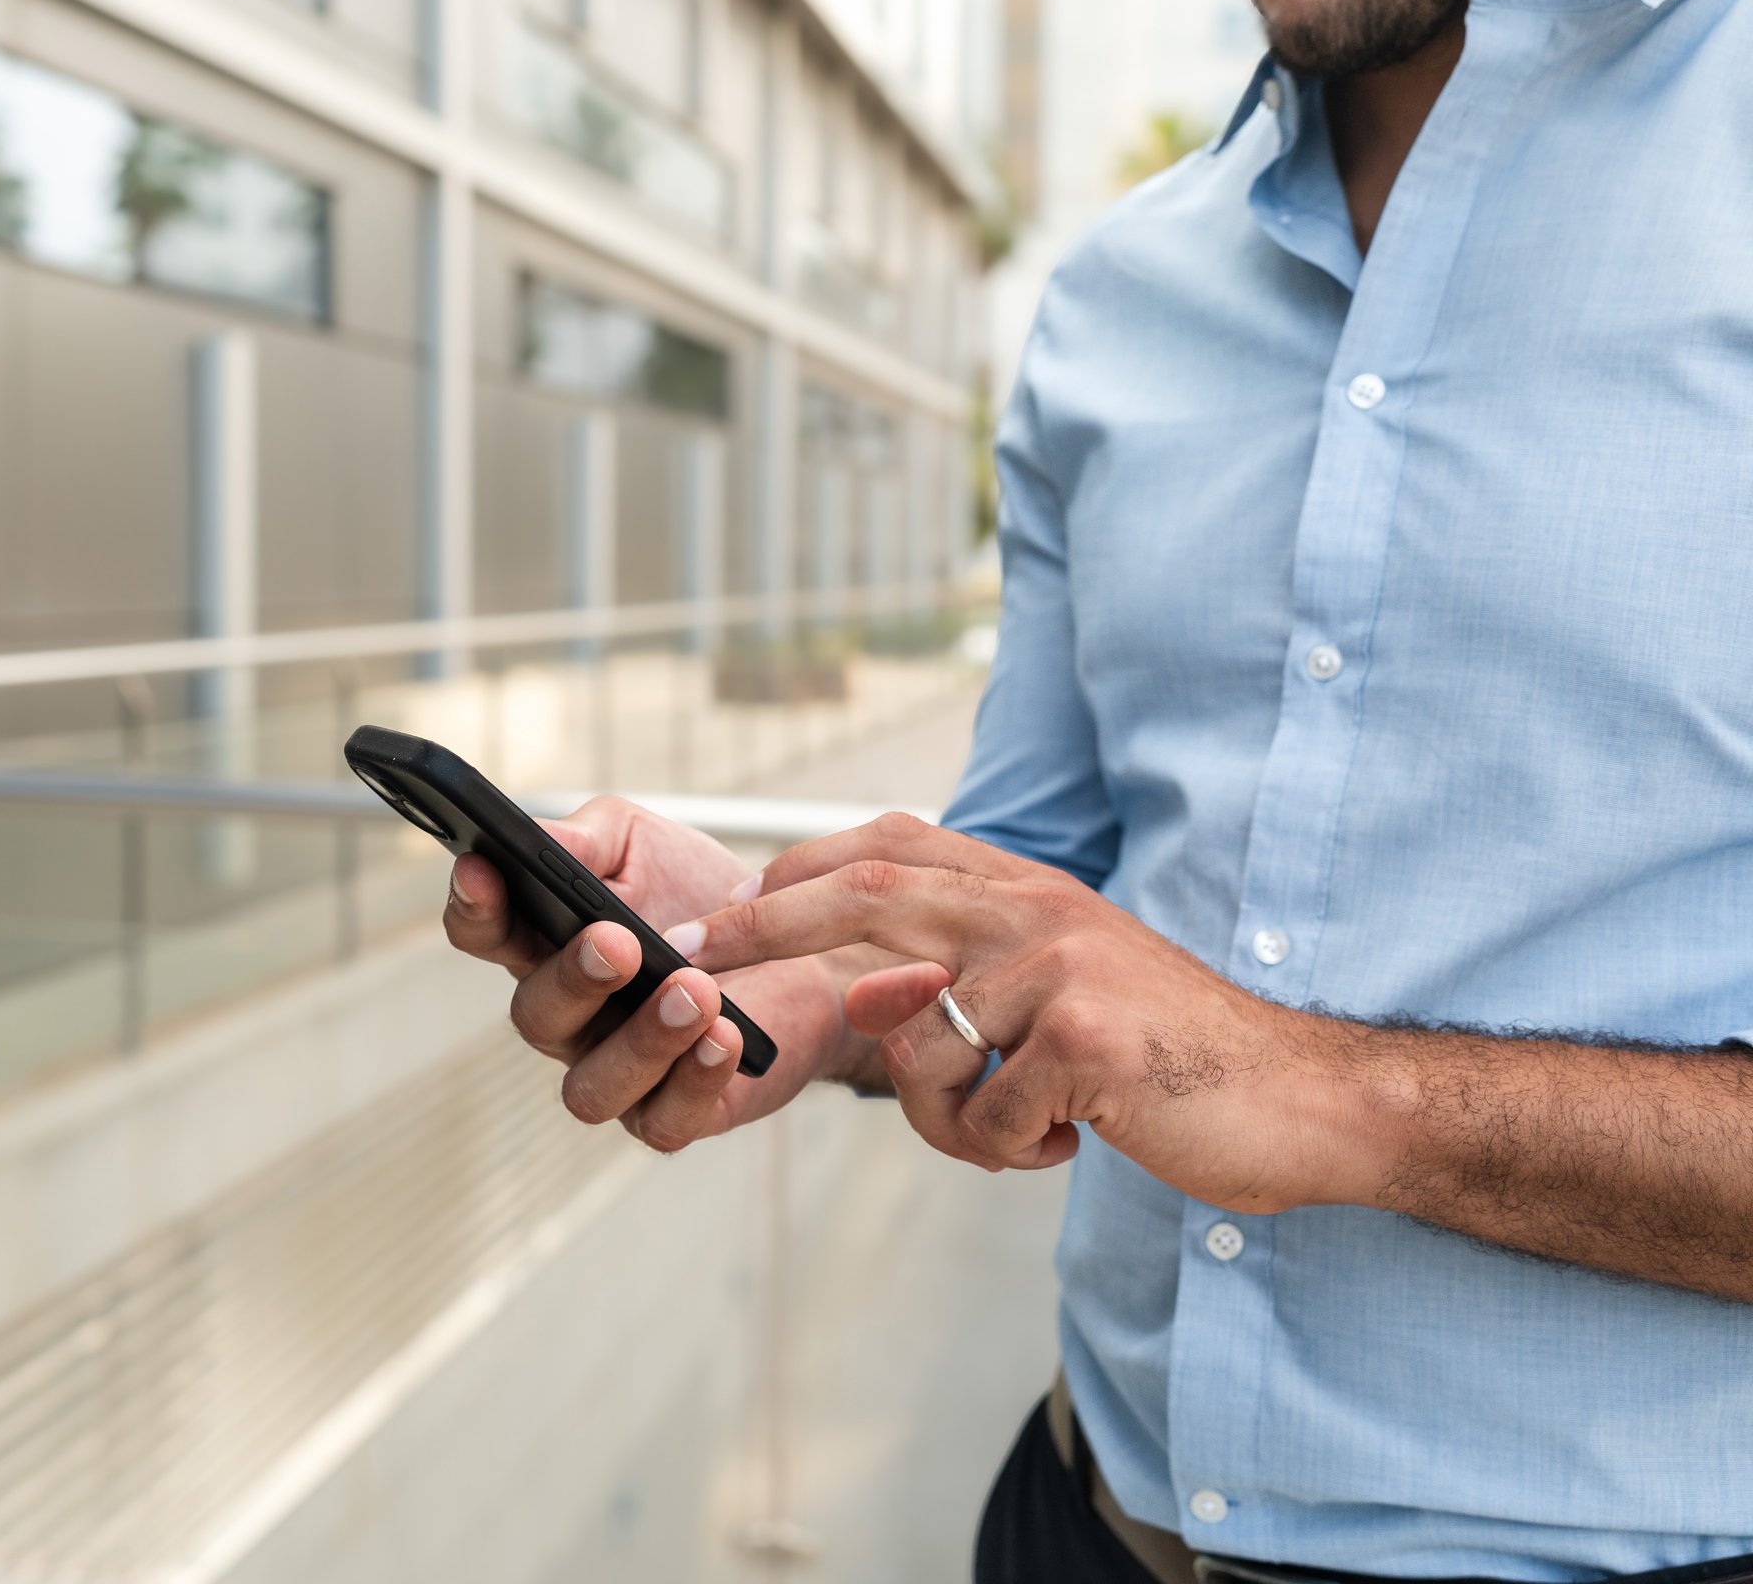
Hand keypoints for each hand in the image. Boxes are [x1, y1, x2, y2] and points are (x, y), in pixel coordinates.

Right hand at [442, 796, 856, 1151]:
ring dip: (640, 1041)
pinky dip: (692, 1082)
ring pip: (590, 1088)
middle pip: (535, 1016)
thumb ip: (586, 839)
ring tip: (695, 991)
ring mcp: (617, 1072)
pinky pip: (661, 1123)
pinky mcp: (674, 1113)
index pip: (485, 933)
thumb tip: (538, 840)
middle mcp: (571, 1018)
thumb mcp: (643, 844)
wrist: (806, 950)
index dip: (475, 907)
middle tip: (620, 941)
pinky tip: (723, 1037)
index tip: (484, 870)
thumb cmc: (706, 897)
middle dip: (574, 979)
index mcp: (546, 946)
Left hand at [670, 813, 1391, 1212]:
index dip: (800, 870)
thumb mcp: (1062, 993)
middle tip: (696, 957)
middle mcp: (1035, 910)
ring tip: (1027, 1126)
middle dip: (766, 928)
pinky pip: (978, 1116)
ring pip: (916, 1049)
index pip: (890, 848)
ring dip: (948, 1117)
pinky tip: (1077, 1140)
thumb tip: (859, 994)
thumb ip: (969, 979)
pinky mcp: (1080, 1039)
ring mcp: (1057, 967)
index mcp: (1028, 891)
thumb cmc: (1166, 1058)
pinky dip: (1009, 1151)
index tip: (728, 905)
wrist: (1302, 1100)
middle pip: (866, 894)